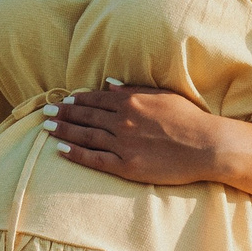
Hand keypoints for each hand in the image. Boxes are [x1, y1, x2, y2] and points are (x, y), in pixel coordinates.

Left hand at [44, 82, 229, 186]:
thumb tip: (110, 84)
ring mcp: (122, 144)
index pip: (95, 100)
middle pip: (85, 116)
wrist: (206, 146)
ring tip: (47, 128)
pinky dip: (76, 154)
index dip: (76, 100)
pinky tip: (61, 150)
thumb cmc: (189, 119)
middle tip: (45, 112)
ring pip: (85, 136)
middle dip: (63, 113)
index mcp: (130, 102)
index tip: (62, 100)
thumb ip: (134, 90)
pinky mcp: (126, 166)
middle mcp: (122, 121)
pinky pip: (95, 159)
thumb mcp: (162, 96)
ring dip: (64, 131)